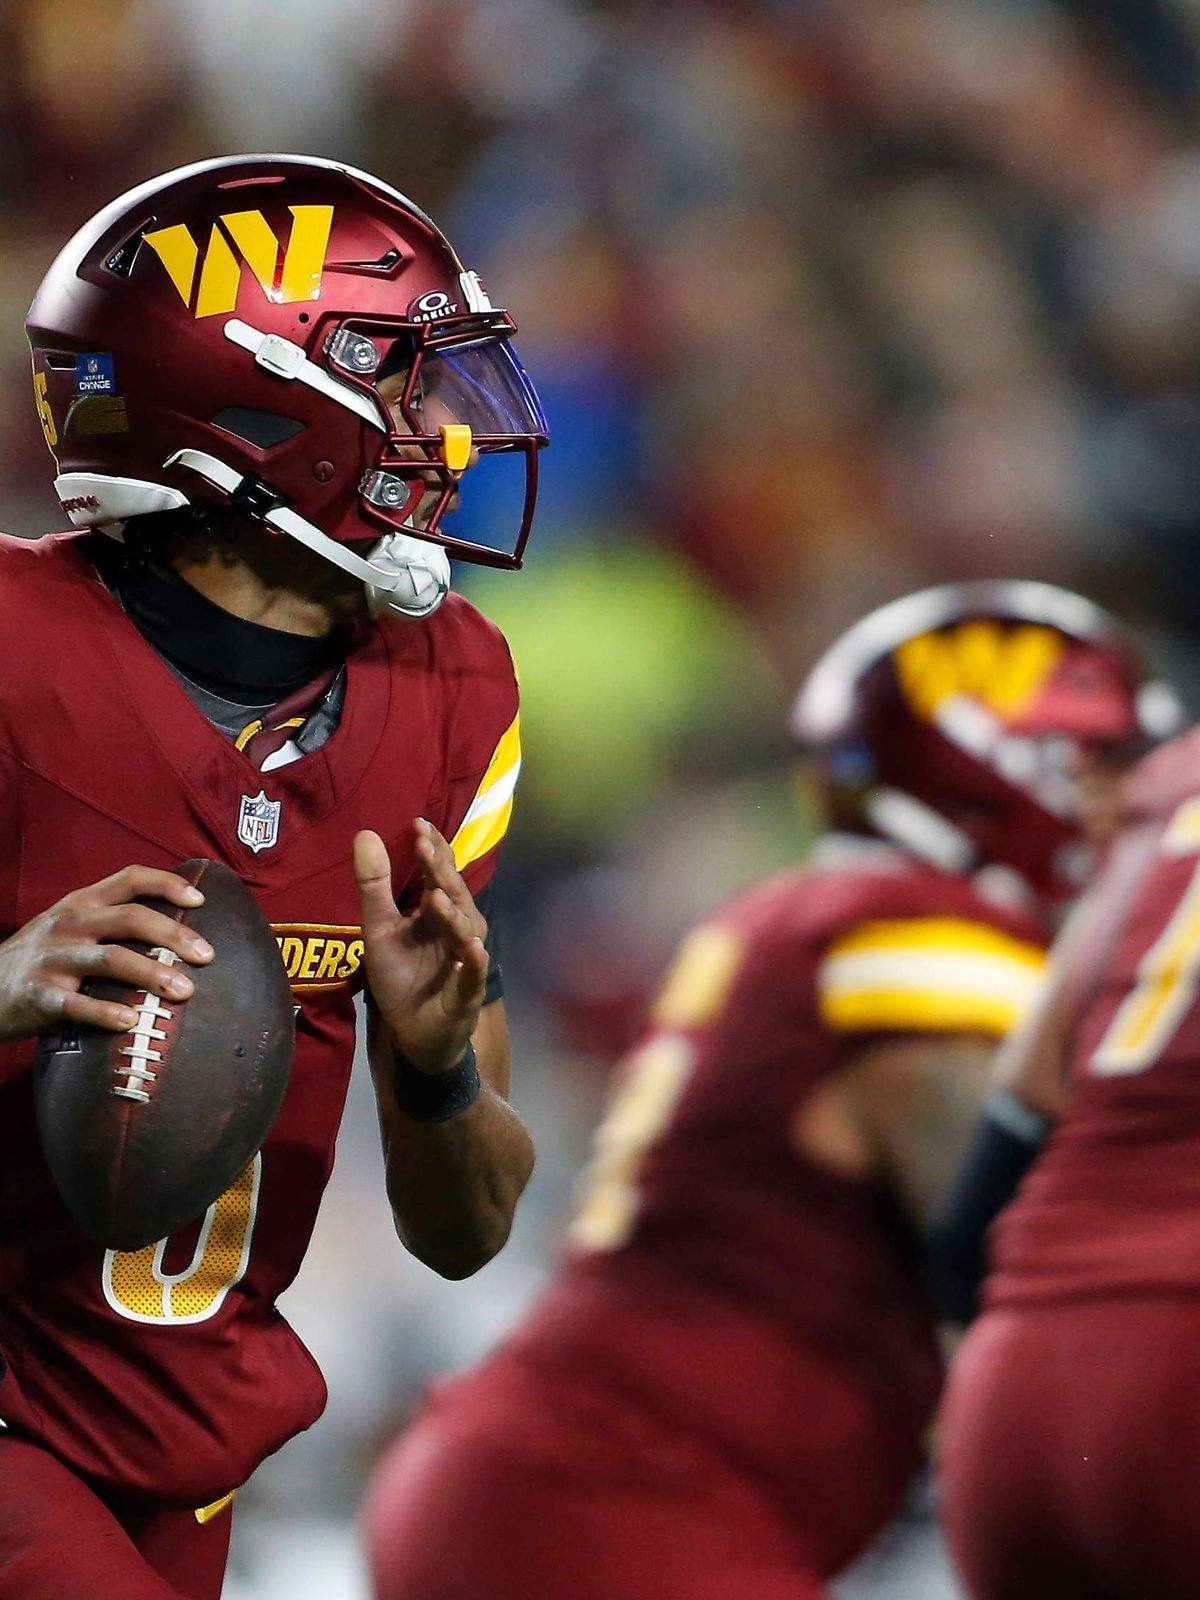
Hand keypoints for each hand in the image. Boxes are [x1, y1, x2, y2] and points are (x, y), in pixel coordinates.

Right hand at [0, 866, 213, 1041]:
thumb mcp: (71, 926)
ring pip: (110, 959)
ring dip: (152, 974)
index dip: (167, 884)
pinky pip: (76, 1005)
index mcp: (81, 903)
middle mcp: (69, 924)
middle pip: (130, 918)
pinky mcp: (38, 996)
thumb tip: (180, 932)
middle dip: (174, 935)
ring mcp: (52, 959)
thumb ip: (113, 922)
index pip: (129, 879)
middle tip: (208, 956)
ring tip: (185, 991)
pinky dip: (105, 1013)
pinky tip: (131, 1022)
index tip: (201, 901)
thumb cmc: (44, 958)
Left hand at [354, 821, 487, 1074]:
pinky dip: (475, 963)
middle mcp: (457, 929)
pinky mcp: (466, 993)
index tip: (417, 824)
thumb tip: (365, 832)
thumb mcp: (379, 929)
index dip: (431, 850)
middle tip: (426, 846)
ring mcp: (465, 961)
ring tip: (438, 898)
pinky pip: (474, 976)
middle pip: (453, 896)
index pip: (438, 873)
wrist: (414, 1033)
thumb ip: (374, 885)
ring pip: (466, 932)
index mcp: (437, 912)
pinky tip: (473, 950)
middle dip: (440, 872)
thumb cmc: (401, 977)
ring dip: (454, 915)